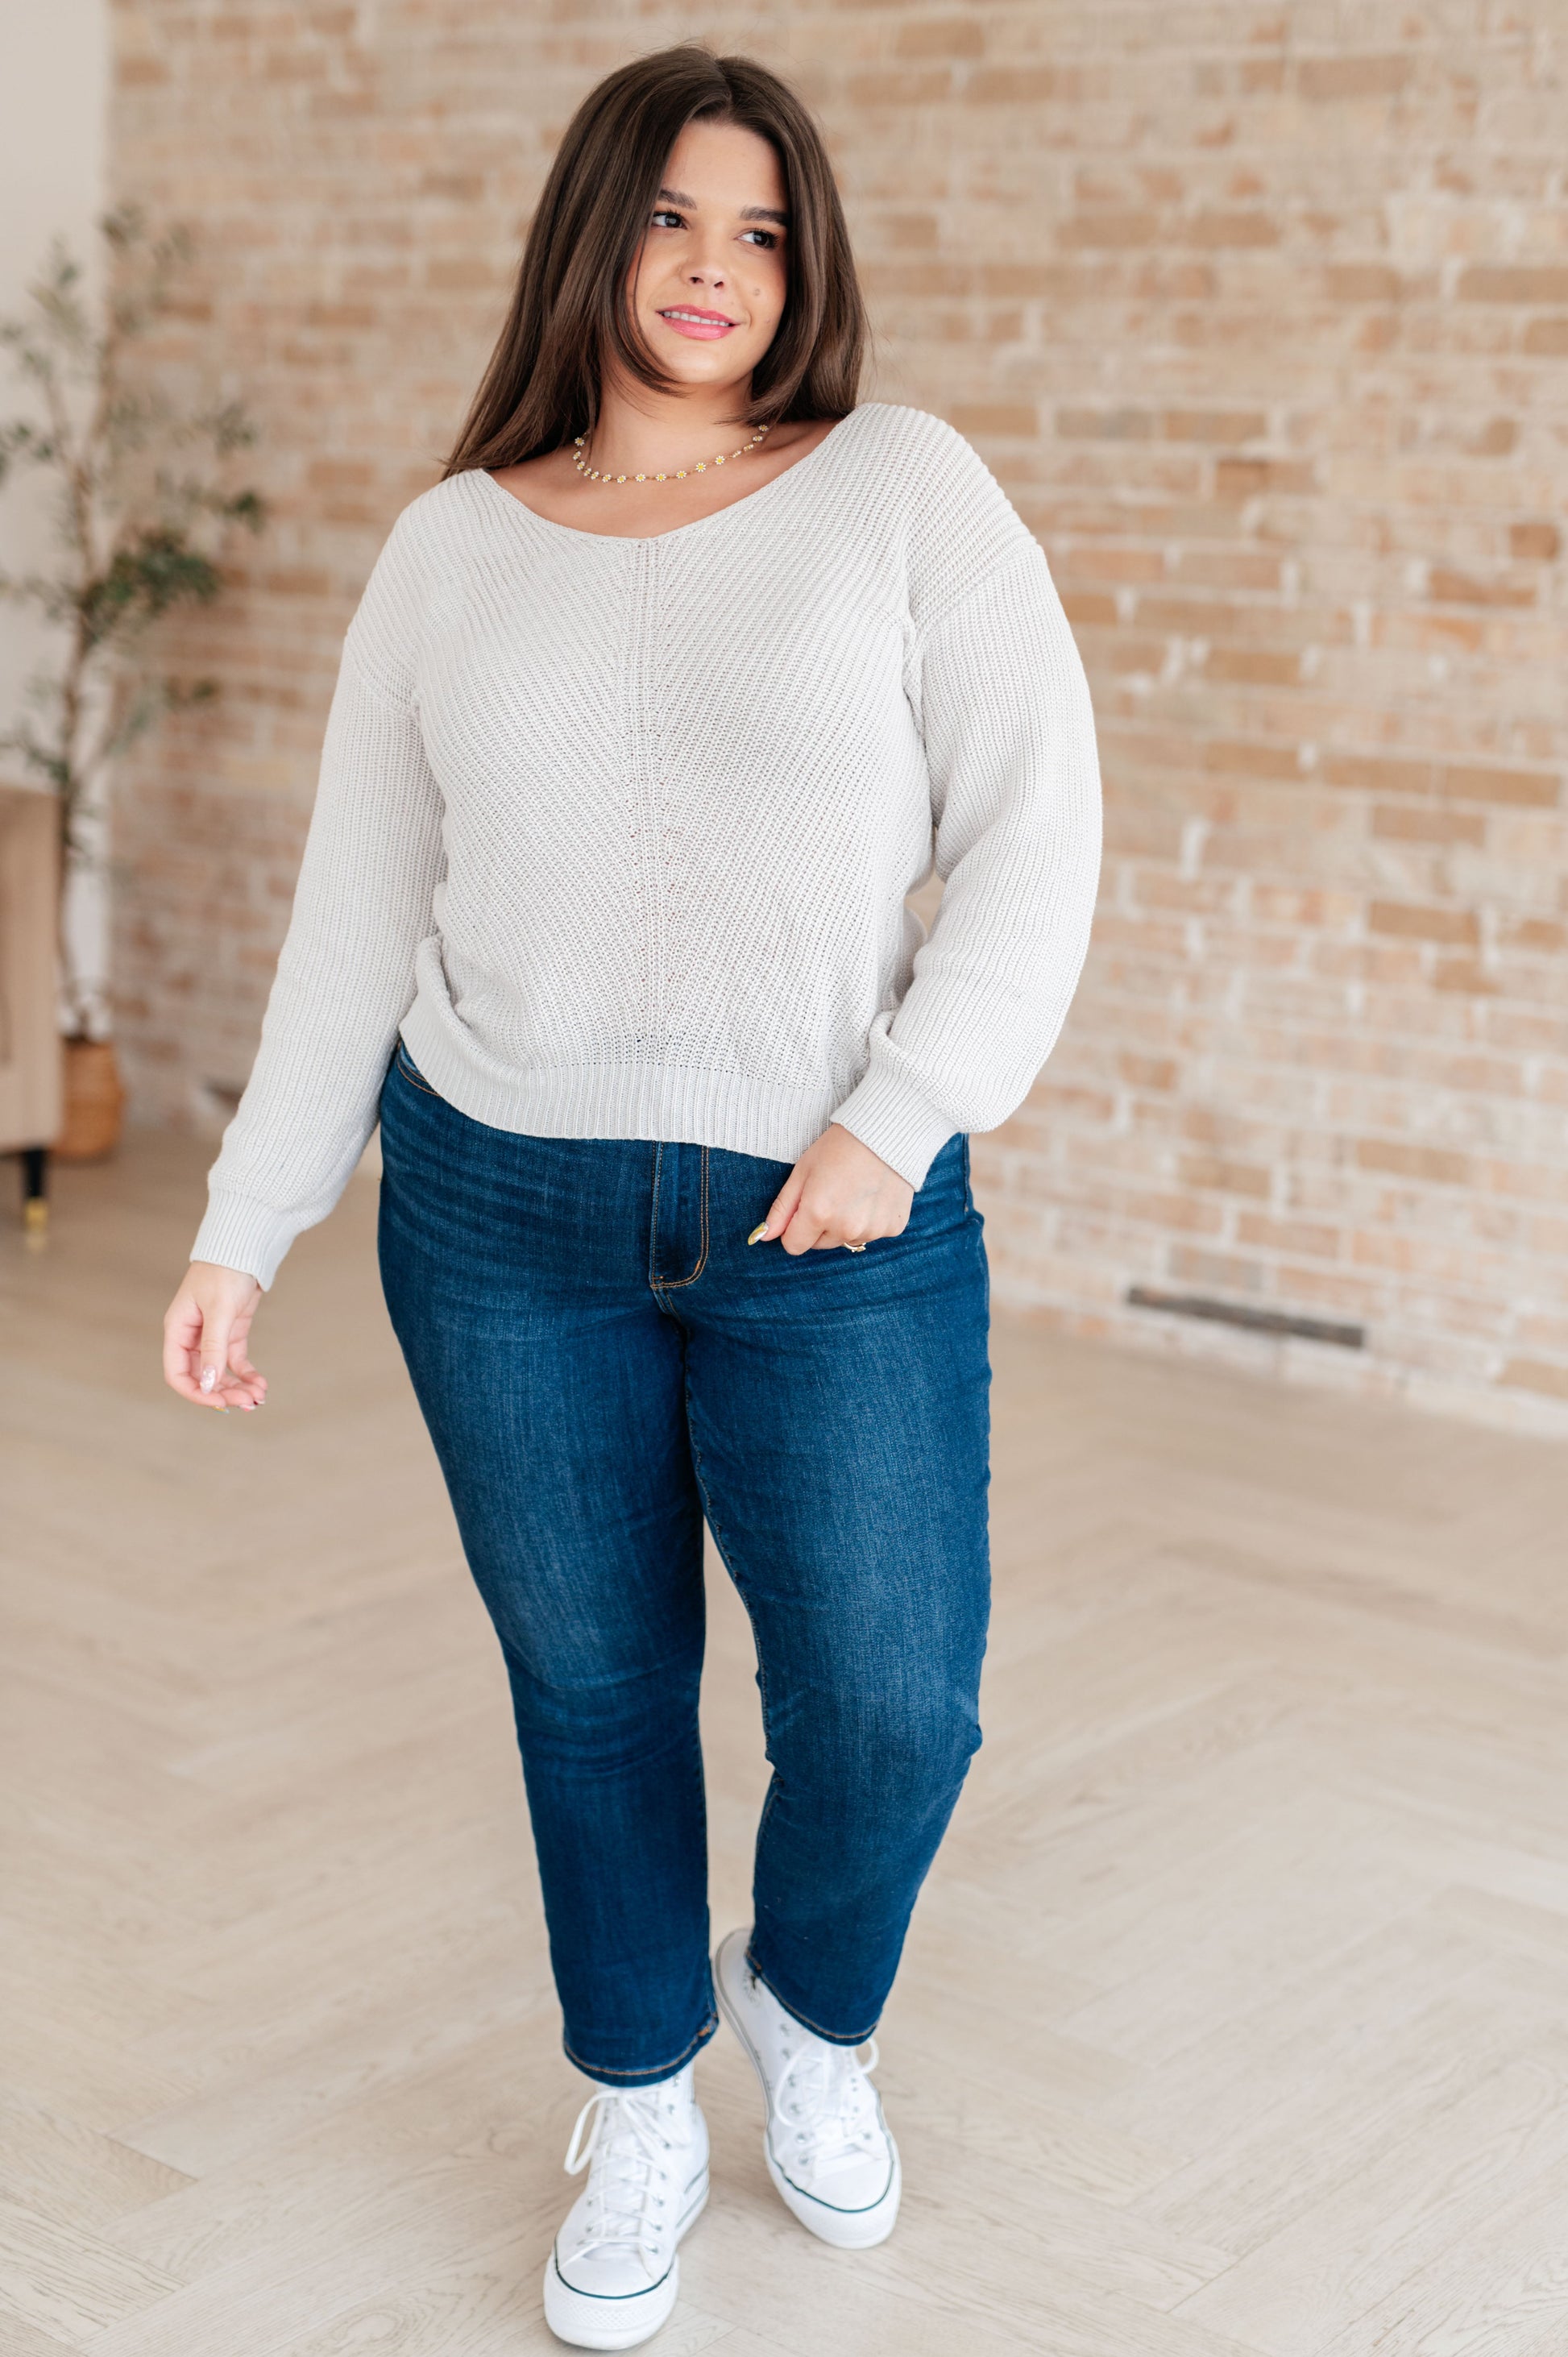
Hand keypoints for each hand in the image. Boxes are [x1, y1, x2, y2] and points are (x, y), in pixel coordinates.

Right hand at [163, 1260, 266, 1411]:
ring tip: (258, 1397)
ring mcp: (212, 1336)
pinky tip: (261, 1383)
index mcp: (178, 1330)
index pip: (177, 1374)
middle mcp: (192, 1337)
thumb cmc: (224, 1271)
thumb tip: (208, 1384)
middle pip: (201, 1377)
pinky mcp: (232, 1332)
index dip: (195, 1393)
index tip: (220, 1403)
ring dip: (236, 1387)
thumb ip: (213, 1348)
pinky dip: (247, 1374)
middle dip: (223, 1392)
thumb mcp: (219, 1310)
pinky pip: (235, 1361)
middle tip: (248, 1402)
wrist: (245, 1247)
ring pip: (219, 1372)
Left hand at [750, 1123, 913, 1256]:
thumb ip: (783, 1208)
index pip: (794, 1246)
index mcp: (818, 1213)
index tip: (804, 1208)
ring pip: (847, 1239)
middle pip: (820, 1244)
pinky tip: (873, 1195)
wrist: (886, 1132)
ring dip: (846, 1224)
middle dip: (820, 1225)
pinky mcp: (893, 1227)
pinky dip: (870, 1219)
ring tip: (854, 1192)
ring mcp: (872, 1229)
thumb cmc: (839, 1147)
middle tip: (832, 1193)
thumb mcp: (803, 1171)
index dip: (794, 1228)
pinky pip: (872, 1233)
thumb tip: (764, 1235)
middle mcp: (846, 1227)